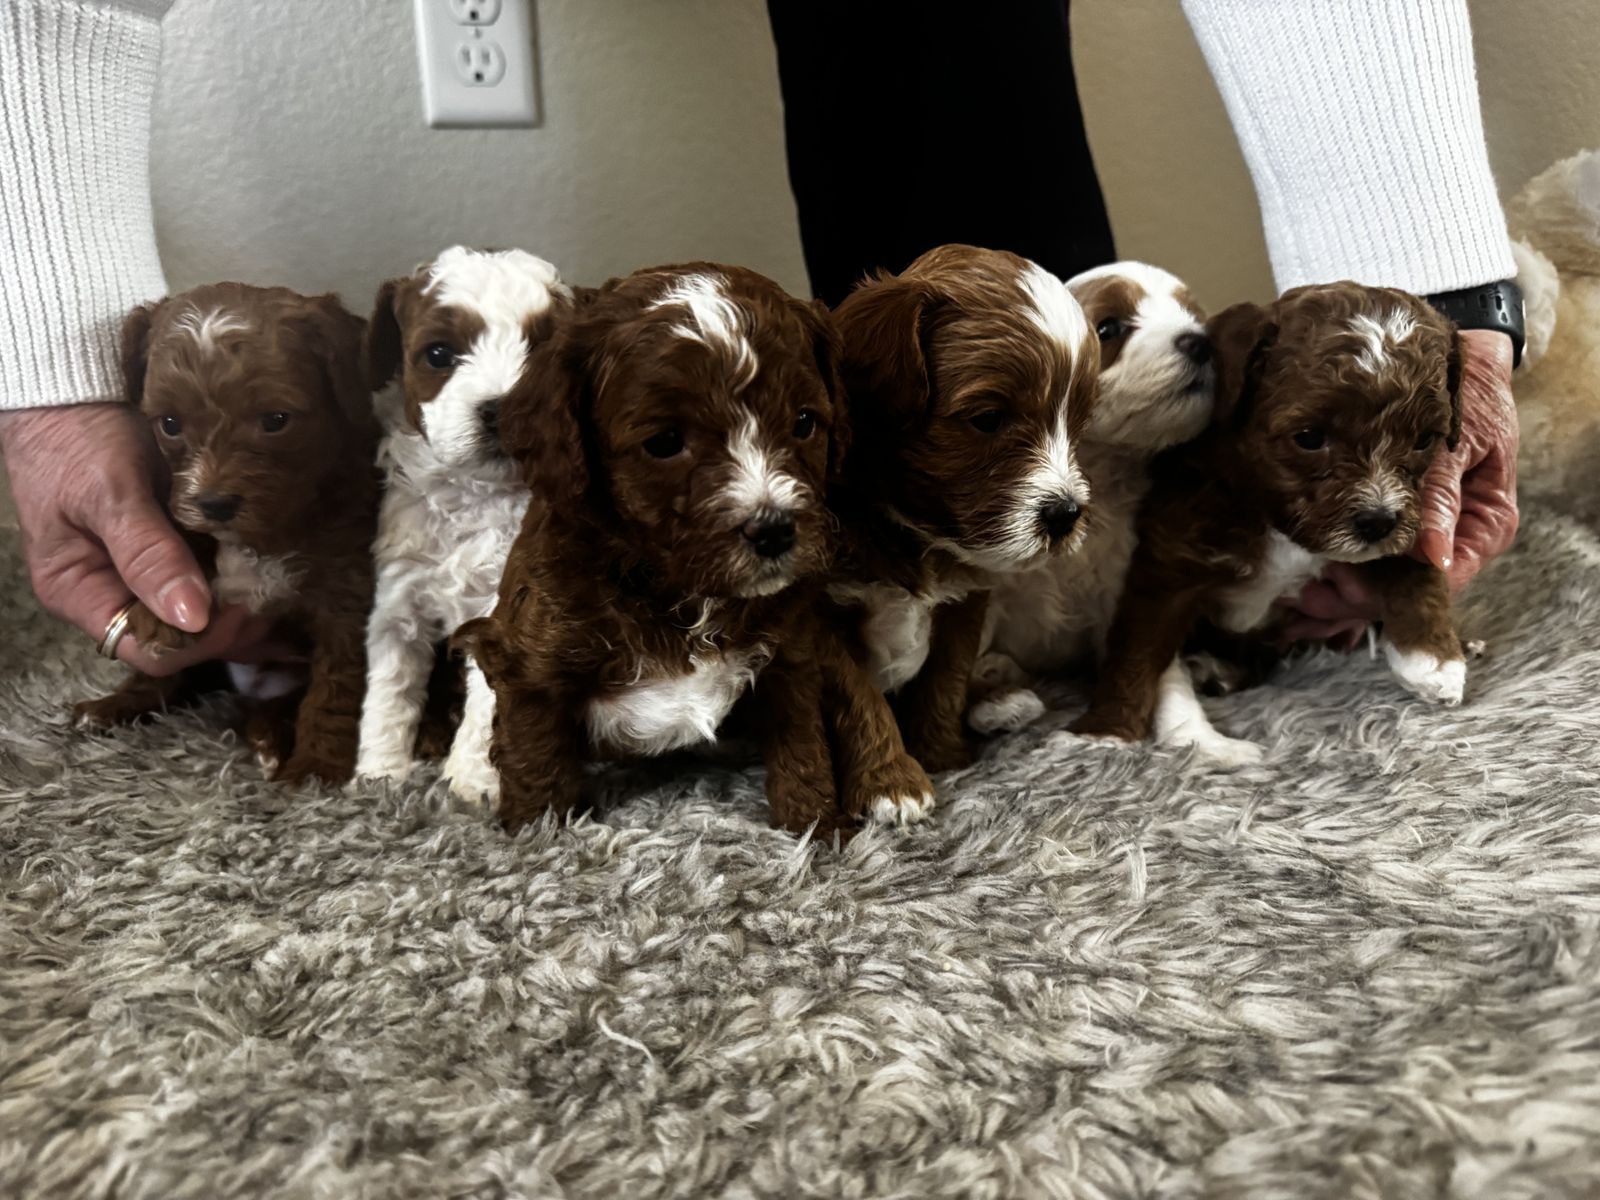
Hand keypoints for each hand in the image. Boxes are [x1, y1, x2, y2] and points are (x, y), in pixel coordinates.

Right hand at [0, 403, 280, 673]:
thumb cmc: (75, 438)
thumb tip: (192, 617)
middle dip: (233, 625)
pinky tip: (283, 574)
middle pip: (185, 638)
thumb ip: (147, 553)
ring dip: (248, 605)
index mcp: (80, 592)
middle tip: (277, 595)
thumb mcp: (109, 493)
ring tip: (288, 588)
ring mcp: (148, 571)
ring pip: (206, 611)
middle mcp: (115, 592)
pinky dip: (245, 577)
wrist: (75, 390)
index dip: (201, 640)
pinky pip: (213, 575)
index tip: (242, 608)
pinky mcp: (176, 546)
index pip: (149, 649)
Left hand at [1282, 329, 1518, 644]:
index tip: (1343, 587)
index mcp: (1484, 524)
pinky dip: (1340, 572)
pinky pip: (1368, 558)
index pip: (1439, 581)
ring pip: (1383, 582)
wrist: (1458, 356)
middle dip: (1354, 600)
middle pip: (1404, 590)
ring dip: (1341, 595)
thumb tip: (1431, 555)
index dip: (1388, 593)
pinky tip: (1306, 587)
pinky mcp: (1396, 521)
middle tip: (1308, 597)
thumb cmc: (1467, 392)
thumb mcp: (1458, 439)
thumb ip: (1440, 494)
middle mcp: (1455, 537)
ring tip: (1299, 600)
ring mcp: (1424, 532)